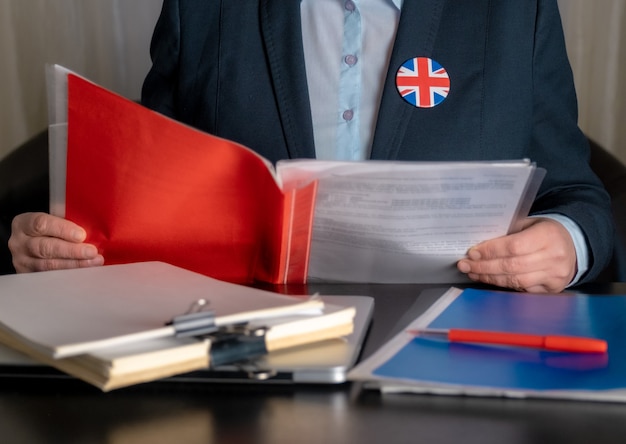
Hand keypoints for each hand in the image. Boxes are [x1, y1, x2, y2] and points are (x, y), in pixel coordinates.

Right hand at [9, 212, 103, 272]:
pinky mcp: (29, 276)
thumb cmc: (49, 230)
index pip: (41, 224)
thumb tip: (95, 231)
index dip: (62, 229)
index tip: (81, 235)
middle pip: (45, 247)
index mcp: (23, 224)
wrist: (32, 244)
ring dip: (74, 265)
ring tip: (93, 262)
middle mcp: (19, 243)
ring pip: (48, 265)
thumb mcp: (52, 221)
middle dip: (72, 251)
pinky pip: (50, 277)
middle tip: (92, 252)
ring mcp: (22, 262)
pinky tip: (84, 272)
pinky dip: (69, 275)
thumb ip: (67, 223)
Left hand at [456, 217, 576, 292]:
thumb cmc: (545, 232)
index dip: (490, 251)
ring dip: (490, 278)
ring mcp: (555, 275)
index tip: (472, 253)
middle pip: (511, 266)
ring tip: (474, 273)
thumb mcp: (530, 224)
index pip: (513, 246)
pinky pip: (523, 290)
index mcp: (547, 235)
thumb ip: (508, 232)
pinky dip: (503, 285)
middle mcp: (554, 257)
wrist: (574, 244)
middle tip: (465, 265)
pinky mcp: (553, 289)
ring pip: (515, 281)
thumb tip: (478, 244)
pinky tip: (490, 279)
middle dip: (484, 267)